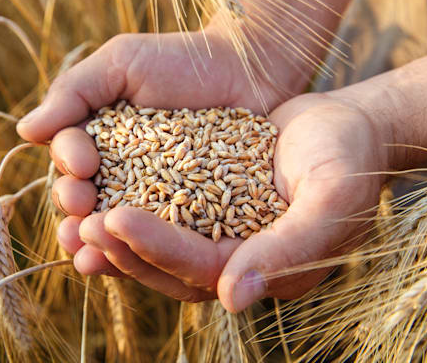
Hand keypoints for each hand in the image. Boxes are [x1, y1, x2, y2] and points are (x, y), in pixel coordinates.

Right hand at [17, 30, 288, 284]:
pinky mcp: (192, 213)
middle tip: (81, 209)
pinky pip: (167, 235)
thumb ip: (74, 92)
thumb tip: (25, 131)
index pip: (71, 163)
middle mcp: (121, 174)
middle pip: (90, 201)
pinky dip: (149, 249)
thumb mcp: (120, 63)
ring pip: (121, 226)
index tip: (82, 163)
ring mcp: (157, 197)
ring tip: (90, 257)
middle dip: (79, 209)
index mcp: (99, 142)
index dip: (69, 167)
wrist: (244, 70)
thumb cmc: (179, 60)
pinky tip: (135, 262)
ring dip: (102, 243)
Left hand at [59, 92, 390, 310]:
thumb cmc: (349, 161)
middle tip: (82, 224)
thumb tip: (234, 299)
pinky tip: (103, 185)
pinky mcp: (210, 201)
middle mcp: (237, 256)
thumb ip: (289, 251)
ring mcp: (222, 229)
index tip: (114, 220)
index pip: (200, 268)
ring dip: (118, 233)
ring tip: (77, 213)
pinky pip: (166, 208)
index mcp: (263, 268)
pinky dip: (135, 201)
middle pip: (170, 265)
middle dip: (124, 248)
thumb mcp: (330, 202)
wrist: (348, 127)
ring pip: (160, 243)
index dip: (156, 248)